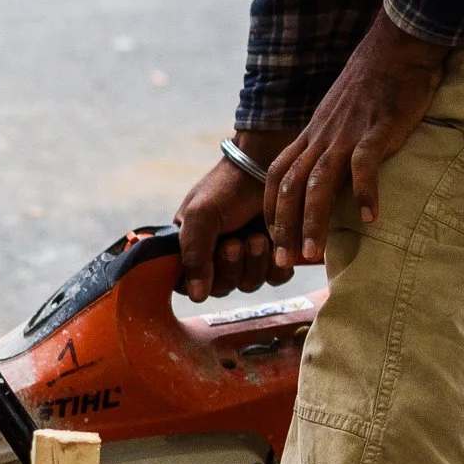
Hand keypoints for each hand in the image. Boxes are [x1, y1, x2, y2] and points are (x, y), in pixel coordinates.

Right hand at [176, 139, 292, 302]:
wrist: (265, 165)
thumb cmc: (226, 187)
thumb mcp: (200, 217)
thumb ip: (193, 256)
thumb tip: (196, 297)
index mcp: (192, 248)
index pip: (188, 284)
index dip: (200, 280)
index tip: (210, 256)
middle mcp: (217, 257)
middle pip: (221, 289)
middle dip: (230, 268)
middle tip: (234, 243)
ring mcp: (248, 258)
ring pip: (249, 285)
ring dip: (253, 264)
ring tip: (256, 237)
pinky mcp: (275, 256)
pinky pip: (275, 279)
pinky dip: (274, 265)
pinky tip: (273, 242)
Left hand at [264, 13, 449, 266]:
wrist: (396, 47)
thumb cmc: (373, 85)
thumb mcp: (340, 117)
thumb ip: (331, 145)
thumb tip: (331, 177)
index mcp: (311, 136)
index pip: (276, 178)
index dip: (270, 211)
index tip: (273, 241)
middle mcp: (320, 138)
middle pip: (290, 188)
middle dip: (284, 228)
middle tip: (284, 263)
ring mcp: (345, 134)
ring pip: (318, 183)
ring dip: (314, 221)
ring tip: (314, 254)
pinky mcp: (375, 129)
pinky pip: (364, 165)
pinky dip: (364, 192)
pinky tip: (370, 218)